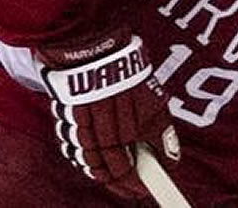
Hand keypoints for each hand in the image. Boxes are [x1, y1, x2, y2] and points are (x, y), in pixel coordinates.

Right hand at [38, 31, 179, 198]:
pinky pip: (74, 148)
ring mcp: (82, 126)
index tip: (143, 191)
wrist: (93, 47)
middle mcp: (104, 130)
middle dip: (122, 183)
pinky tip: (94, 160)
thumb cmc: (126, 71)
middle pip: (110, 171)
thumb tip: (171, 160)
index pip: (130, 170)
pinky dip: (85, 158)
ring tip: (116, 178)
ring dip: (102, 173)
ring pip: (90, 163)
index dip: (137, 185)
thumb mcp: (154, 100)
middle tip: (133, 189)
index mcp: (126, 125)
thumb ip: (161, 133)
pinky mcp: (66, 119)